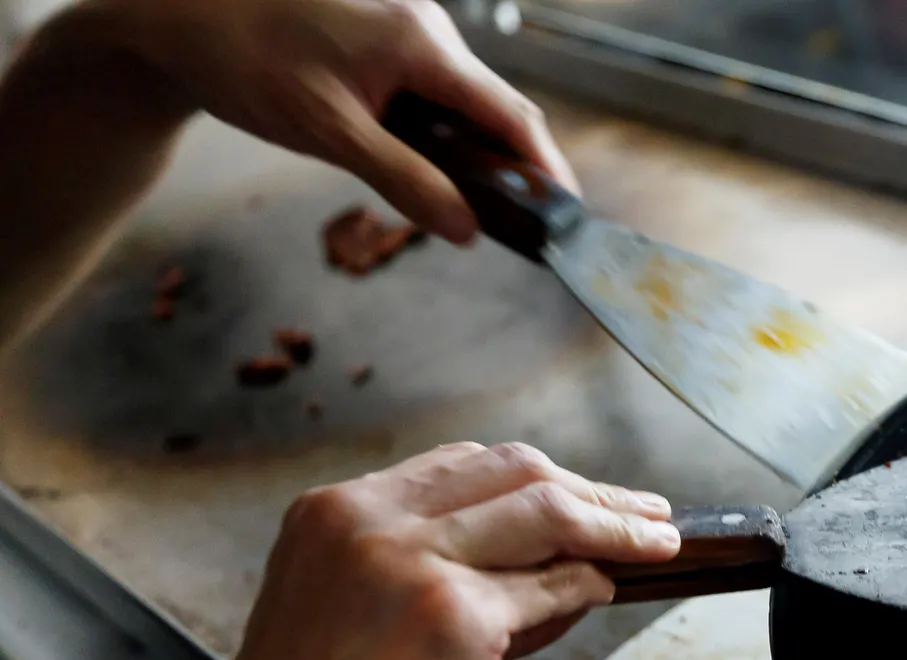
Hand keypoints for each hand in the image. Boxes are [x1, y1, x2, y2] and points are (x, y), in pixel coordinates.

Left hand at [97, 0, 577, 240]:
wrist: (176, 19)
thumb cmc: (243, 64)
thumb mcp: (328, 134)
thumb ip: (404, 182)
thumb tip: (466, 228)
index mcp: (420, 42)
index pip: (510, 113)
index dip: (546, 167)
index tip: (567, 213)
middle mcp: (425, 24)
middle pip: (494, 104)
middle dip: (511, 164)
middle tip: (520, 222)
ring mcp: (405, 23)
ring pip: (463, 96)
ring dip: (471, 147)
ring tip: (468, 200)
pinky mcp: (383, 31)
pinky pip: (433, 84)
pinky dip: (441, 127)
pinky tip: (422, 159)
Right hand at [160, 443, 675, 659]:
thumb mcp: (343, 622)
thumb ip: (423, 576)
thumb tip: (542, 567)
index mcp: (329, 514)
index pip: (460, 466)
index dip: (537, 478)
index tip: (584, 495)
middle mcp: (366, 521)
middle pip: (513, 470)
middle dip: (593, 490)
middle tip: (647, 514)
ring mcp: (412, 563)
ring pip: (546, 511)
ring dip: (616, 525)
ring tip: (658, 542)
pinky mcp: (454, 619)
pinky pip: (552, 586)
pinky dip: (589, 586)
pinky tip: (607, 592)